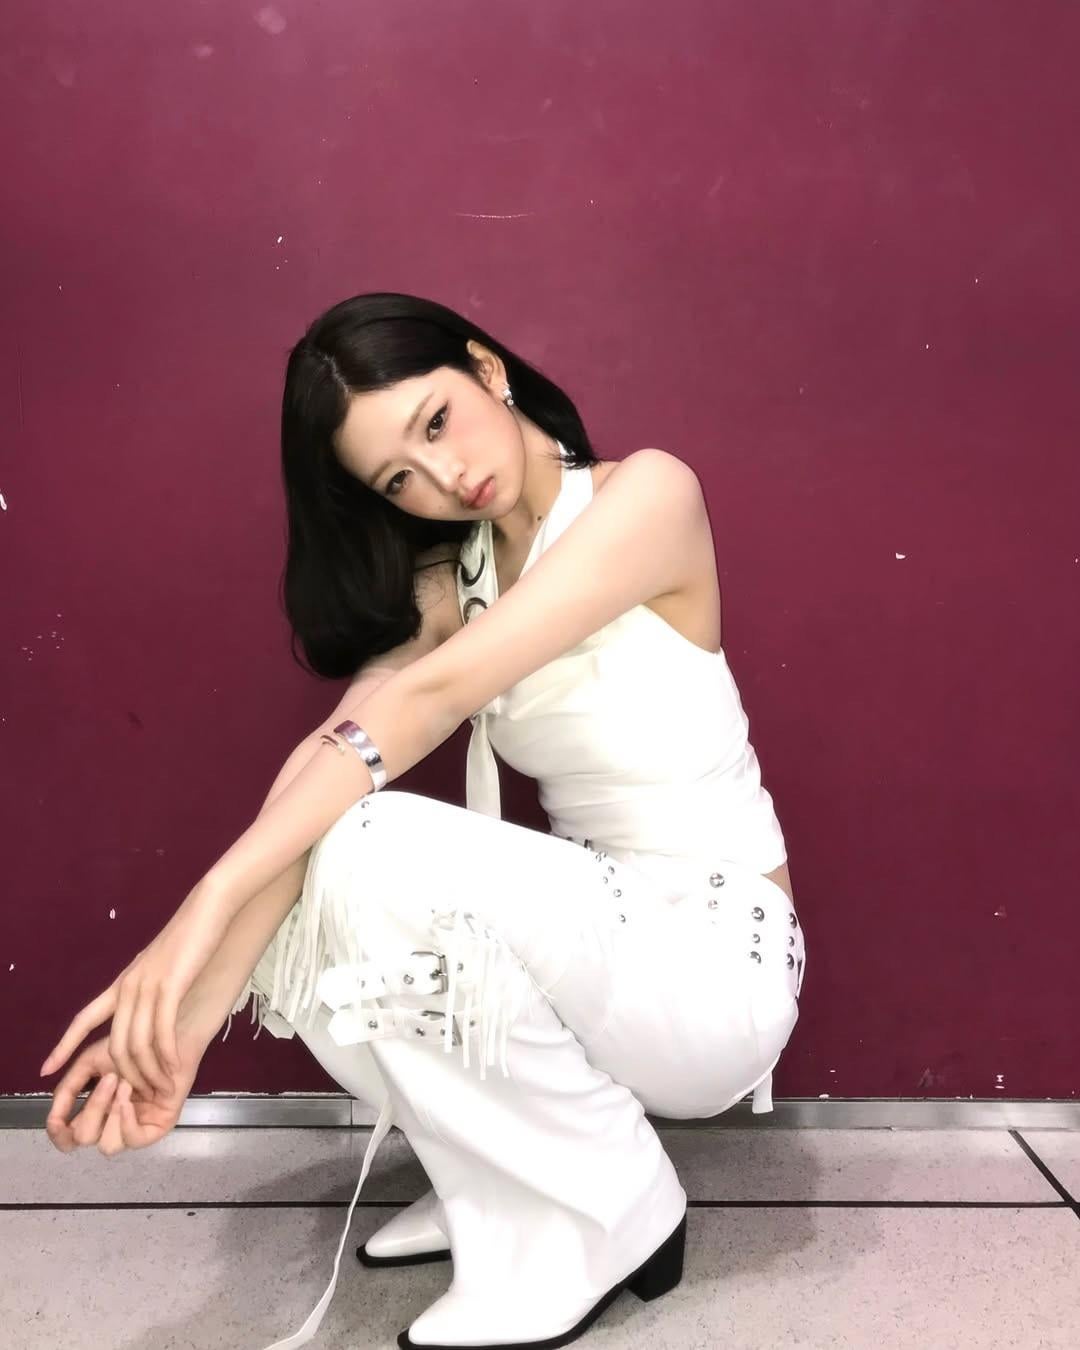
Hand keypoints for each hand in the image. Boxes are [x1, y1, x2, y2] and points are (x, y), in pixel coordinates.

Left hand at [39, 892, 227, 1097]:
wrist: (208, 910)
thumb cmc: (189, 937)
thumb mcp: (159, 965)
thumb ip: (148, 988)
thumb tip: (148, 1007)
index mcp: (122, 983)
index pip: (84, 1018)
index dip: (63, 1045)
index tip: (45, 1070)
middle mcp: (128, 987)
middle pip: (115, 1044)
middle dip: (127, 1075)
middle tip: (145, 1095)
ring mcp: (147, 986)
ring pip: (137, 1043)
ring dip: (150, 1072)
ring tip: (164, 1087)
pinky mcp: (170, 986)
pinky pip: (161, 1032)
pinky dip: (167, 1056)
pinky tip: (175, 1068)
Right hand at [44, 1021, 205, 1155]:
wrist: (167, 1034)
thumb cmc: (132, 1044)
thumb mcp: (90, 1061)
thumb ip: (68, 1085)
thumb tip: (49, 1106)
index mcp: (95, 1111)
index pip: (69, 1139)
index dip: (59, 1135)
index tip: (57, 1120)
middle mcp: (112, 1124)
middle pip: (85, 1139)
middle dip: (93, 1108)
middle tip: (111, 1078)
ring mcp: (135, 1128)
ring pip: (107, 1146)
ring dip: (109, 1113)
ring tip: (124, 1084)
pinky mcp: (157, 1128)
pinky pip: (134, 1140)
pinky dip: (125, 1120)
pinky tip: (129, 1098)